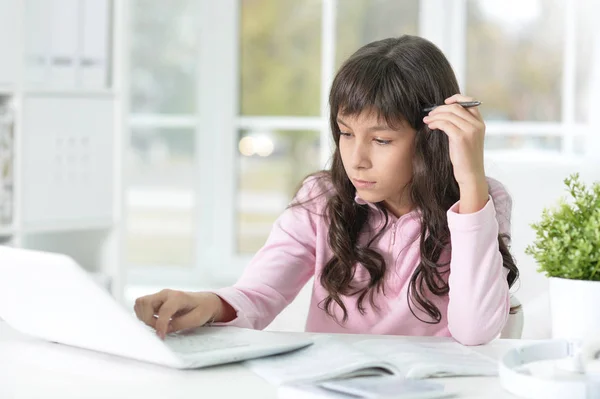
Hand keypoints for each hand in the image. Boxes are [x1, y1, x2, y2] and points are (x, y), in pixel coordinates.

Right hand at [134, 290, 223, 338]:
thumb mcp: (196, 319)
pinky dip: (143, 315)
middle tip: (158, 328)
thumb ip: (179, 324)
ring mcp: (160, 296)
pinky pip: (142, 306)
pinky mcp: (156, 300)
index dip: (160, 325)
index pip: (164, 310)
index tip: (161, 336)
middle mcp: (166, 294)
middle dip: (147, 318)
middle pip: (145, 302)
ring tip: (156, 324)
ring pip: (140, 303)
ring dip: (144, 317)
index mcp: (178, 297)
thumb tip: (164, 329)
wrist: (205, 302)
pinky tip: (154, 321)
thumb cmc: (202, 309)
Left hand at [422, 94, 487, 212]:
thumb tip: (444, 114)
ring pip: (449, 114)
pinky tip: (430, 126)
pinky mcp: (461, 137)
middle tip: (429, 114)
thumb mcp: (467, 138)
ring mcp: (470, 130)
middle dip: (440, 109)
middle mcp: (477, 124)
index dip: (456, 98)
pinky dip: (435, 123)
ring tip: (427, 120)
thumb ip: (461, 125)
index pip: (470, 102)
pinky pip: (445, 124)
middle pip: (456, 107)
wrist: (470, 174)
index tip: (444, 102)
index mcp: (480, 123)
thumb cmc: (465, 158)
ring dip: (435, 116)